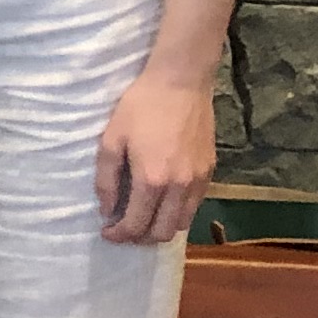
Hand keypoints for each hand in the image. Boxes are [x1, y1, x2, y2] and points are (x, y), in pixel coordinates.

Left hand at [96, 67, 216, 244]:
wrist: (181, 81)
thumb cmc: (141, 106)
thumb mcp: (112, 139)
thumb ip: (107, 179)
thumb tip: (108, 209)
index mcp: (152, 180)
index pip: (136, 225)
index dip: (119, 235)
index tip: (107, 232)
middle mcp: (179, 187)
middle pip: (162, 233)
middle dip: (140, 237)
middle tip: (125, 227)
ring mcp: (198, 180)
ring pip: (182, 223)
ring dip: (161, 227)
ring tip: (144, 217)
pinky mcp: (210, 170)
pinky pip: (194, 205)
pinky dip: (177, 212)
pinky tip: (163, 200)